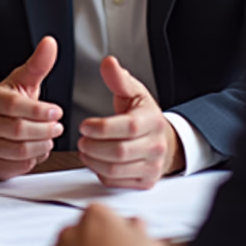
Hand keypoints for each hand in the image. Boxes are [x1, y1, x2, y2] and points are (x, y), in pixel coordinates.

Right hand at [0, 35, 63, 179]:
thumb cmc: (4, 106)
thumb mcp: (20, 83)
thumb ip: (37, 65)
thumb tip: (51, 42)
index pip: (15, 106)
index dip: (39, 110)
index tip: (57, 111)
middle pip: (20, 130)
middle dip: (45, 130)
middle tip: (58, 126)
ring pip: (21, 151)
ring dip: (43, 145)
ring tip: (49, 137)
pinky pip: (19, 166)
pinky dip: (34, 159)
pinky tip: (37, 148)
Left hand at [77, 57, 182, 188]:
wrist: (164, 141)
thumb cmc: (144, 116)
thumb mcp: (134, 93)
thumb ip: (118, 79)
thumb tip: (108, 62)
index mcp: (152, 121)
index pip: (128, 127)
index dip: (102, 127)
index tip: (84, 125)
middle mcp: (155, 146)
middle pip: (119, 152)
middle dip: (93, 146)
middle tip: (81, 139)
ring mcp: (151, 166)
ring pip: (115, 169)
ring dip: (92, 160)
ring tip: (84, 149)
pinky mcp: (144, 182)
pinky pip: (115, 182)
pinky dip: (99, 172)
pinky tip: (94, 160)